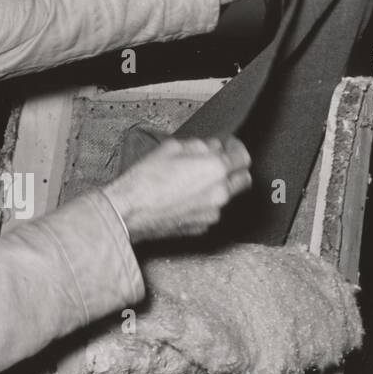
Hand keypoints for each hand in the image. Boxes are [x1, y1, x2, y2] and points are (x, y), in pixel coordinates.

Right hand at [103, 136, 252, 243]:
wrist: (128, 211)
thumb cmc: (145, 180)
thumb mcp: (171, 148)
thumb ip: (199, 146)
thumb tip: (210, 148)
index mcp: (215, 169)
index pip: (243, 157)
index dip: (236, 148)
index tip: (228, 146)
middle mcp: (220, 193)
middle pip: (244, 179)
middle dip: (234, 169)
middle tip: (218, 163)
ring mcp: (212, 213)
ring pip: (228, 196)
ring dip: (220, 187)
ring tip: (195, 181)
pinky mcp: (202, 227)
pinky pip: (212, 211)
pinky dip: (206, 203)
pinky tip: (186, 198)